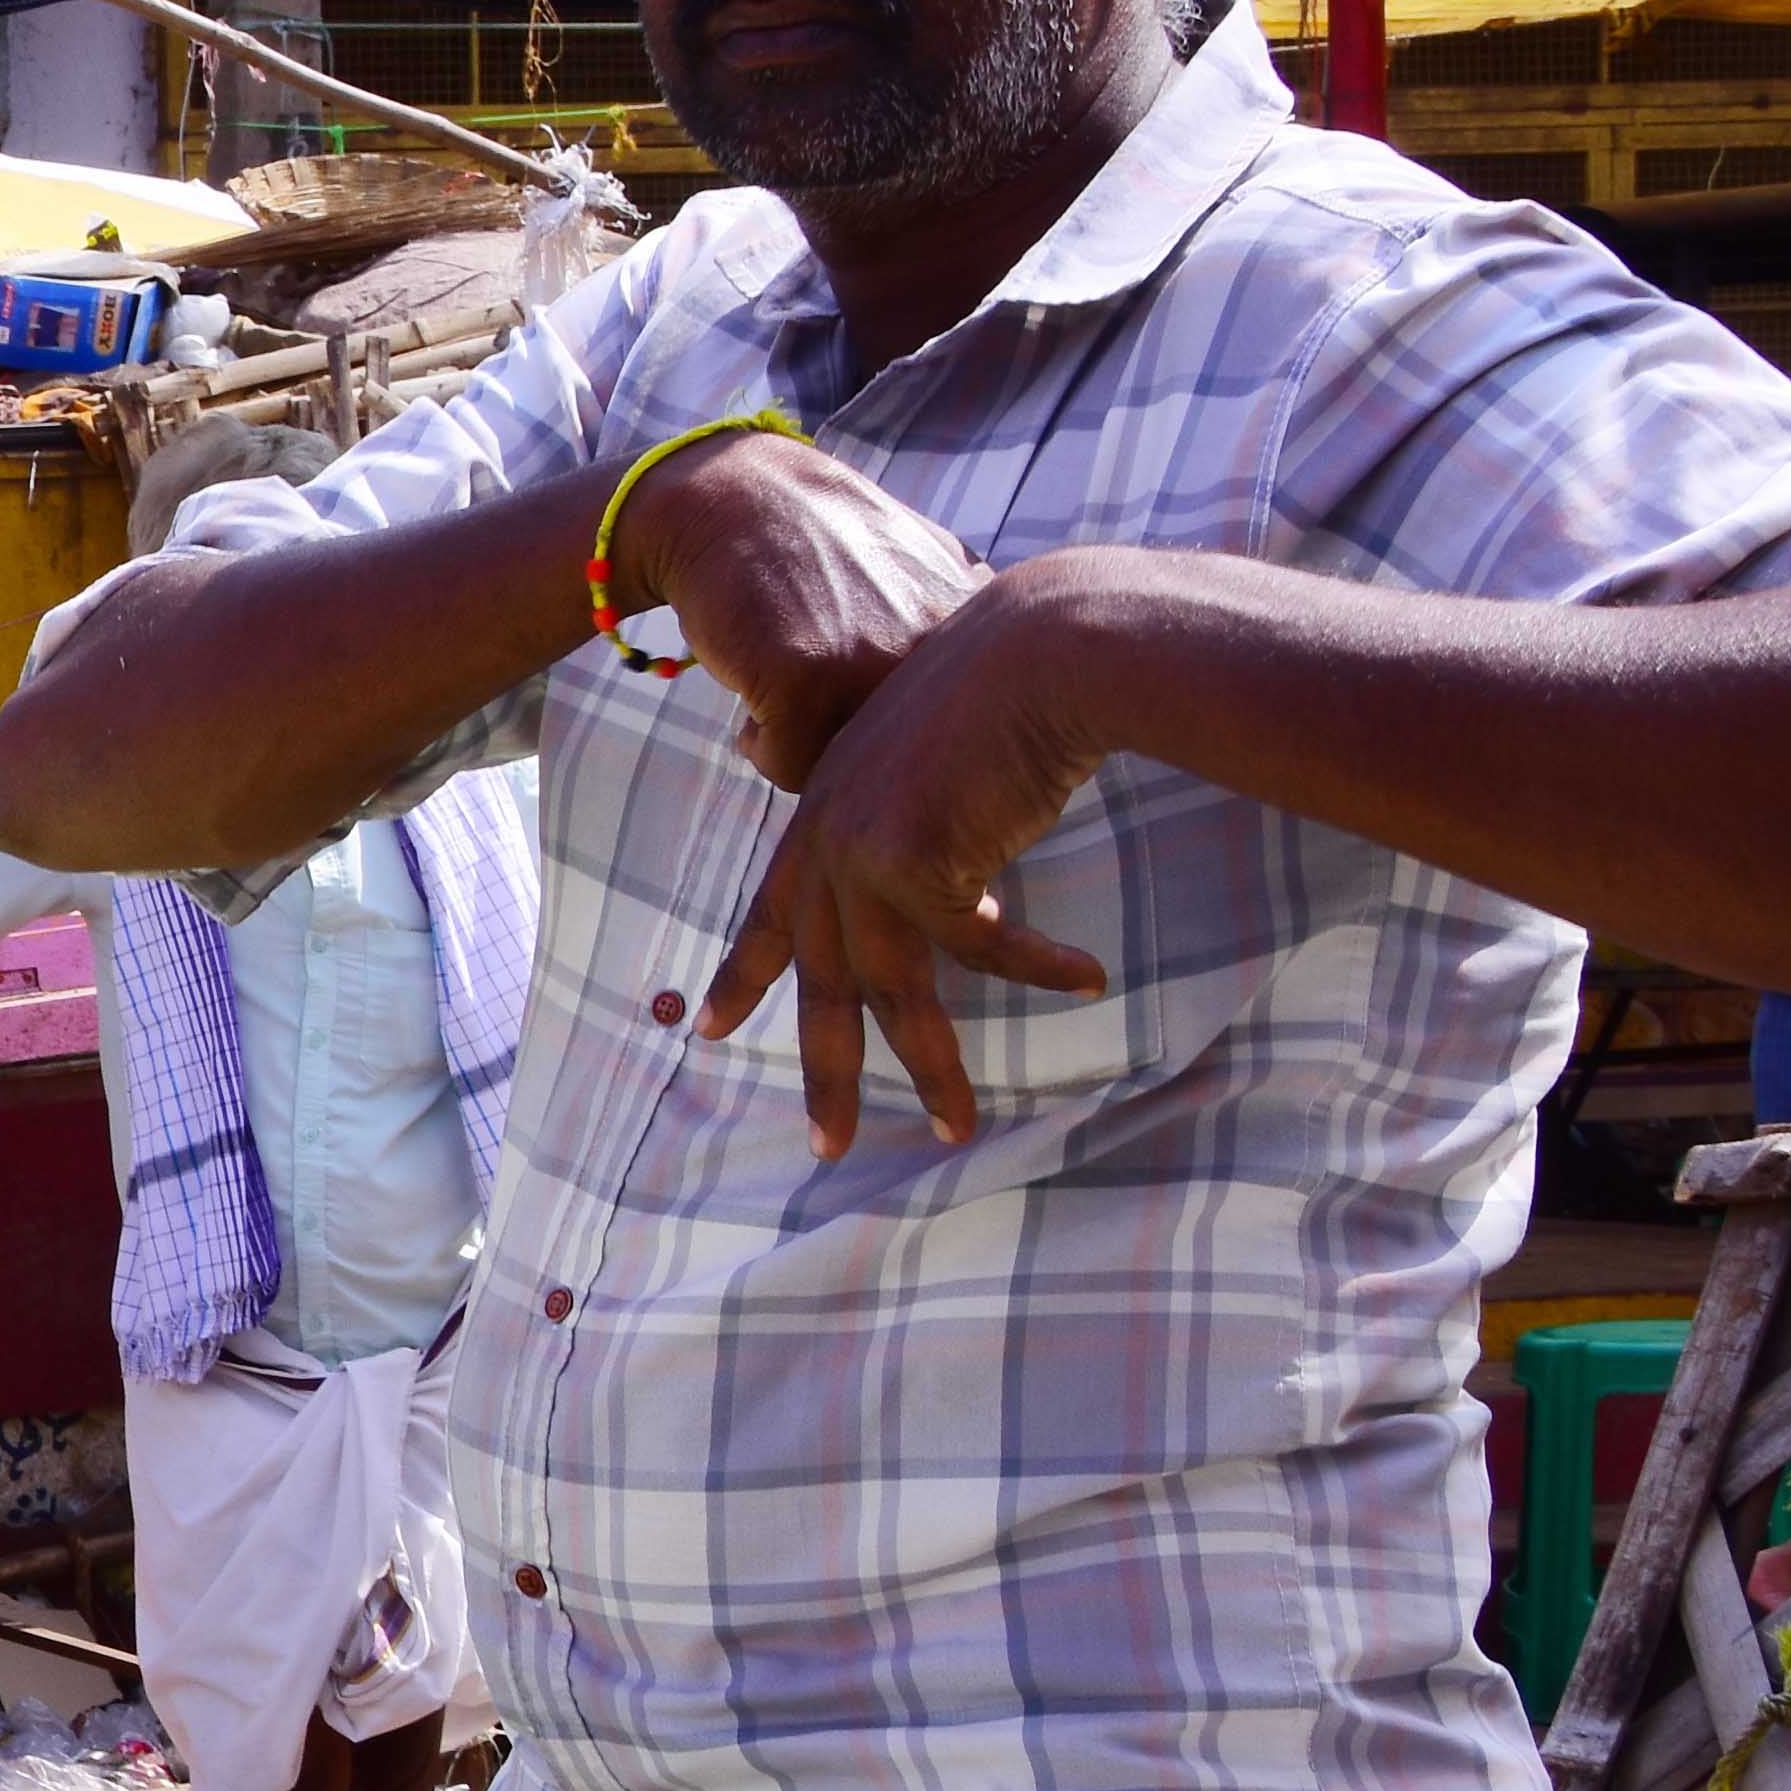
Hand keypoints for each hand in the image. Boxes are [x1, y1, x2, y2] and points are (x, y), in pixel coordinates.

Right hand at [611, 432, 987, 790]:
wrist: (736, 497)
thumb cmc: (824, 548)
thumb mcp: (925, 573)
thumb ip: (964, 633)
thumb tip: (1004, 693)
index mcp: (985, 630)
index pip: (964, 738)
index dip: (908, 730)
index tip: (868, 684)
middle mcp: (946, 650)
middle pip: (906, 767)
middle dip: (859, 743)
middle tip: (823, 682)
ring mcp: (877, 665)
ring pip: (846, 775)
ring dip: (810, 742)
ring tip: (791, 672)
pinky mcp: (808, 682)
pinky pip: (785, 768)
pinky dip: (760, 738)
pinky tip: (758, 674)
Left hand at [698, 557, 1113, 1154]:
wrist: (1036, 645)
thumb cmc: (1001, 692)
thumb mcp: (928, 756)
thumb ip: (903, 814)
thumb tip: (917, 862)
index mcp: (822, 813)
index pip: (773, 911)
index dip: (742, 974)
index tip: (706, 1029)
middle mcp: (830, 839)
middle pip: (821, 981)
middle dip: (827, 1070)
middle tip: (828, 1145)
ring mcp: (866, 852)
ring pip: (893, 991)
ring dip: (932, 1066)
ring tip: (959, 1127)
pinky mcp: (918, 862)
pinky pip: (984, 949)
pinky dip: (1037, 969)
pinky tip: (1084, 981)